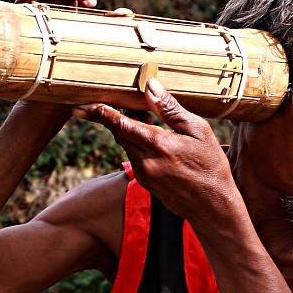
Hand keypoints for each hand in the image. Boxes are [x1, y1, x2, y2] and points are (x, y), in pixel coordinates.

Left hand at [73, 79, 235, 220]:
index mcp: (157, 145)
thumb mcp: (198, 131)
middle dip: (114, 115)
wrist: (212, 206)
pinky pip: (134, 155)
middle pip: (118, 132)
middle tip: (118, 98)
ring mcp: (142, 174)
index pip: (120, 124)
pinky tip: (153, 136)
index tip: (80, 105)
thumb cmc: (211, 166)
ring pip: (126, 143)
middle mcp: (144, 161)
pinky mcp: (144, 181)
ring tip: (146, 116)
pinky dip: (136, 142)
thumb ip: (171, 109)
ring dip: (129, 128)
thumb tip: (150, 86)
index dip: (99, 112)